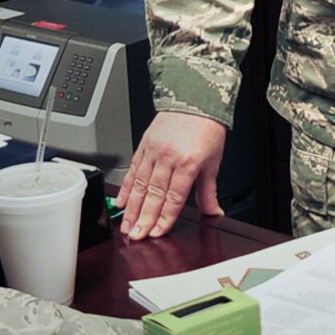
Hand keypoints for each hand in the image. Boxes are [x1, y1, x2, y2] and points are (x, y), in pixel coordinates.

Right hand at [120, 111, 226, 240]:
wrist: (195, 98)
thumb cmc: (206, 128)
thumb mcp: (213, 162)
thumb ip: (209, 191)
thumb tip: (213, 212)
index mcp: (188, 163)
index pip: (174, 197)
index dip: (164, 218)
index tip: (157, 233)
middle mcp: (168, 158)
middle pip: (153, 194)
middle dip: (144, 218)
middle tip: (136, 236)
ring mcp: (154, 151)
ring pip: (139, 184)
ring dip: (132, 208)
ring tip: (126, 226)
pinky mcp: (144, 145)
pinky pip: (132, 170)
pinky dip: (125, 188)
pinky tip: (120, 203)